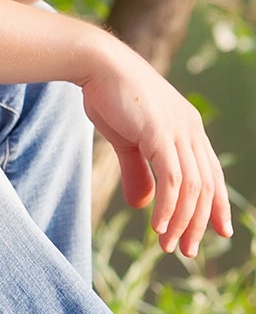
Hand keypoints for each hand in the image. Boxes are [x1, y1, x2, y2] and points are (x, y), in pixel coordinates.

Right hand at [82, 39, 231, 257]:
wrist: (96, 64)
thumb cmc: (109, 96)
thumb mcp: (126, 140)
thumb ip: (138, 171)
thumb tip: (142, 203)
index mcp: (188, 129)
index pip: (211, 174)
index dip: (217, 205)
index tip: (217, 232)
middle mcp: (191, 131)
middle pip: (205, 187)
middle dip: (198, 223)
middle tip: (185, 250)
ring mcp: (178, 132)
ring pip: (191, 187)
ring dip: (182, 220)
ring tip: (168, 244)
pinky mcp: (160, 134)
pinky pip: (172, 179)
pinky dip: (169, 206)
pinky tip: (159, 224)